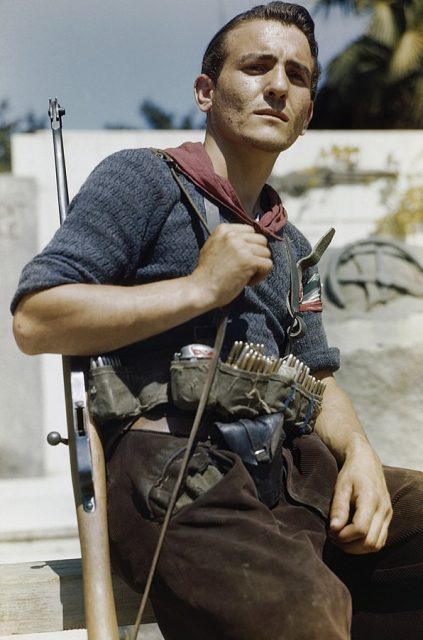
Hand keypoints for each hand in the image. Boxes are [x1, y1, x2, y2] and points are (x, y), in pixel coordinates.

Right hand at [190, 224, 272, 306]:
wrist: (201, 289)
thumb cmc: (206, 273)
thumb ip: (229, 241)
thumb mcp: (213, 247)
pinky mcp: (249, 261)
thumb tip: (248, 241)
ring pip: (266, 253)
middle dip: (257, 255)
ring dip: (259, 266)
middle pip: (261, 240)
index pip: (250, 230)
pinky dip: (262, 275)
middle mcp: (233, 235)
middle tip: (246, 268)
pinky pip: (268, 265)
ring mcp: (242, 247)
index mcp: (224, 229)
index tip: (242, 258)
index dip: (250, 246)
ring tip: (246, 276)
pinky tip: (248, 281)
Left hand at [329, 434, 392, 553]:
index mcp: (371, 500)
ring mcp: (388, 515)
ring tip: (341, 539)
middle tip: (334, 538)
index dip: (344, 536)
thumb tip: (334, 530)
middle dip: (349, 546)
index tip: (331, 531)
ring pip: (376, 544)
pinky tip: (352, 538)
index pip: (360, 530)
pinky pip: (380, 540)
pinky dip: (366, 545)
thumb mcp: (341, 486)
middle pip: (370, 542)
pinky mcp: (388, 518)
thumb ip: (339, 508)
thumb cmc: (352, 473)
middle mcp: (383, 510)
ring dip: (358, 548)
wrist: (367, 462)